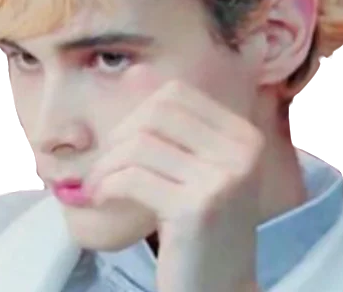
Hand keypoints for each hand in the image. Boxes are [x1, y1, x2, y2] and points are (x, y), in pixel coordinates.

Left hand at [85, 80, 264, 291]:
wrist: (221, 289)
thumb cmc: (202, 226)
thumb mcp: (196, 167)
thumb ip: (171, 122)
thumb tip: (136, 71)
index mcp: (244, 134)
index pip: (176, 95)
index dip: (139, 112)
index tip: (124, 142)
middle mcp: (242, 151)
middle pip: (156, 112)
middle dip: (119, 136)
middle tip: (107, 165)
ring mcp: (223, 178)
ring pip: (139, 144)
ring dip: (107, 164)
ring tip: (99, 185)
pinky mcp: (197, 208)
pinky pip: (132, 176)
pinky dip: (107, 184)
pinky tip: (102, 199)